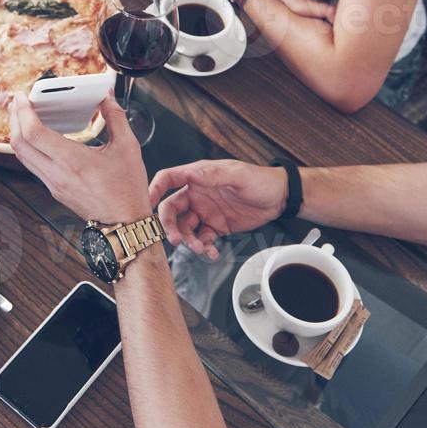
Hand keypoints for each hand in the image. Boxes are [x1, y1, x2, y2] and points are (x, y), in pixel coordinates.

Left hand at [9, 93, 150, 224]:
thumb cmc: (127, 189)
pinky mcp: (54, 190)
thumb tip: (107, 98)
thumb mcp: (127, 148)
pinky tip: (37, 138)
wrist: (124, 224)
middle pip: (19, 143)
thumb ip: (115, 118)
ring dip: (18, 133)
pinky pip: (31, 165)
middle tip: (17, 102)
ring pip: (22, 156)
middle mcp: (56, 173)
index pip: (33, 133)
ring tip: (23, 116)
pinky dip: (28, 147)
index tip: (22, 97)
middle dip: (14, 119)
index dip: (23, 112)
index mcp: (72, 160)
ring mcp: (53, 184)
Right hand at [147, 160, 288, 258]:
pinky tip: (212, 253)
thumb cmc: (260, 180)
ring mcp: (205, 212)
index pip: (167, 179)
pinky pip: (202, 239)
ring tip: (200, 248)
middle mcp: (197, 194)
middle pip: (171, 210)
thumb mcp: (237, 175)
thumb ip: (213, 175)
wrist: (280, 198)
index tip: (146, 204)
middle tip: (176, 240)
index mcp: (198, 177)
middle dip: (170, 226)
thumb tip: (193, 174)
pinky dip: (203, 248)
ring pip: (185, 228)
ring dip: (188, 240)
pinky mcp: (215, 227)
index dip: (153, 190)